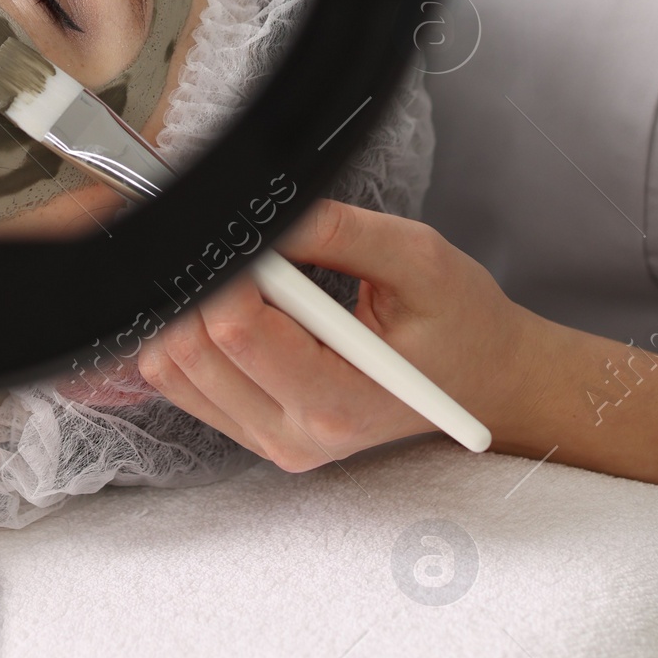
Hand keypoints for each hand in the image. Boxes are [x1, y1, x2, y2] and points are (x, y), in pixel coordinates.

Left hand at [137, 200, 540, 470]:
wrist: (484, 382)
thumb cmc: (461, 322)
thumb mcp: (420, 257)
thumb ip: (340, 233)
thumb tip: (264, 214)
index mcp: (338, 403)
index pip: (238, 332)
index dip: (227, 269)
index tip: (248, 232)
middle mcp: (295, 436)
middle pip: (191, 352)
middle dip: (203, 284)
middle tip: (243, 246)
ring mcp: (270, 442)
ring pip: (173, 369)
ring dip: (191, 309)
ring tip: (247, 276)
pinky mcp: (254, 432)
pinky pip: (184, 383)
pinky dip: (193, 335)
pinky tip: (236, 306)